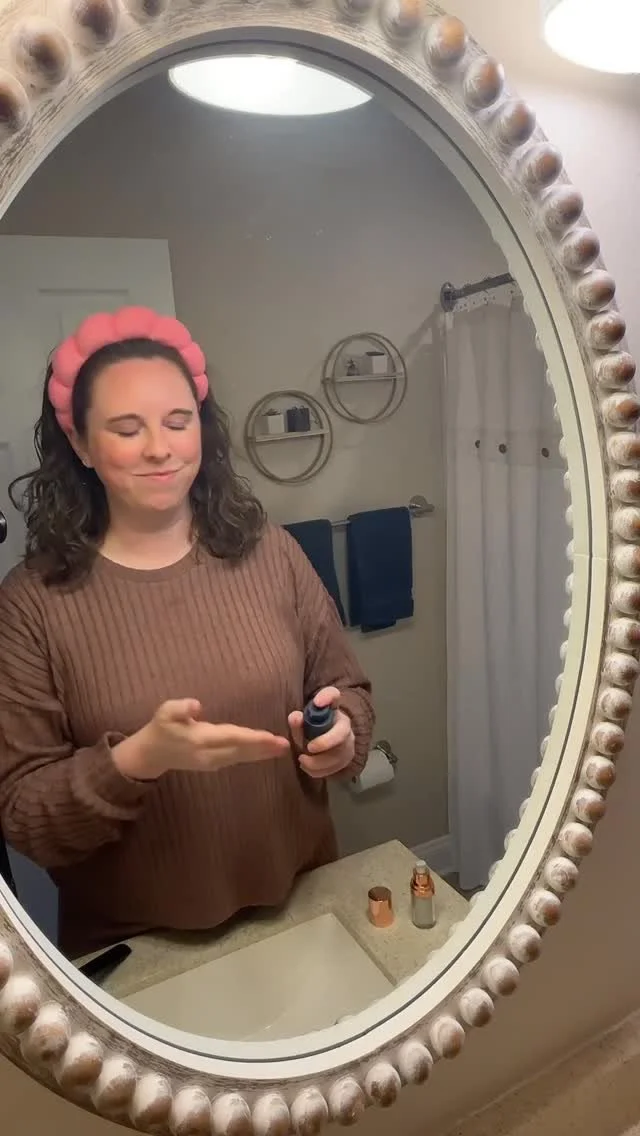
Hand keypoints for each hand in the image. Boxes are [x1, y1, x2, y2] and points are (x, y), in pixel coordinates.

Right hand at [113, 699, 290, 780]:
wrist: (150, 754)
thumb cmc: (160, 728)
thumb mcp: (164, 712)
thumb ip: (180, 708)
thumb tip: (196, 705)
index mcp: (199, 739)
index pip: (231, 737)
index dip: (252, 738)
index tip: (271, 737)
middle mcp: (209, 754)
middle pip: (241, 750)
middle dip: (263, 748)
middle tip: (285, 745)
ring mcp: (211, 762)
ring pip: (241, 757)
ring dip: (261, 754)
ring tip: (281, 749)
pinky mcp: (213, 764)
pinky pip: (237, 759)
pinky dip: (252, 756)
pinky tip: (265, 753)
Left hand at [288, 686, 354, 779]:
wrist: (326, 742)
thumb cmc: (312, 728)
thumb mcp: (303, 723)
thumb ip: (298, 720)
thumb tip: (295, 717)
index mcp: (332, 708)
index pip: (333, 695)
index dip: (327, 697)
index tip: (317, 702)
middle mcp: (344, 724)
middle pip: (342, 732)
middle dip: (326, 742)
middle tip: (308, 748)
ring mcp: (348, 743)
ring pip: (340, 754)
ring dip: (319, 761)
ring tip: (302, 760)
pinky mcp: (346, 759)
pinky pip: (336, 767)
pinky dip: (319, 771)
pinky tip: (307, 767)